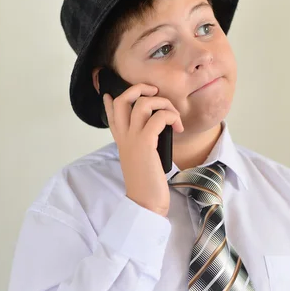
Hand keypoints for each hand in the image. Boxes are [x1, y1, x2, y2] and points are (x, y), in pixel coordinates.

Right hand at [103, 83, 183, 216]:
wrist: (145, 201)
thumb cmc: (147, 183)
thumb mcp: (141, 160)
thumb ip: (143, 144)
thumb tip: (155, 131)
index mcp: (122, 141)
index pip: (111, 114)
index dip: (111, 101)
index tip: (111, 95)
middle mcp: (124, 137)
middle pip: (122, 100)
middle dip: (140, 88)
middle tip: (156, 93)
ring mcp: (133, 139)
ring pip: (143, 103)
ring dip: (163, 103)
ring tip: (173, 116)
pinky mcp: (145, 144)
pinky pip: (159, 117)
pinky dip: (171, 116)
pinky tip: (178, 128)